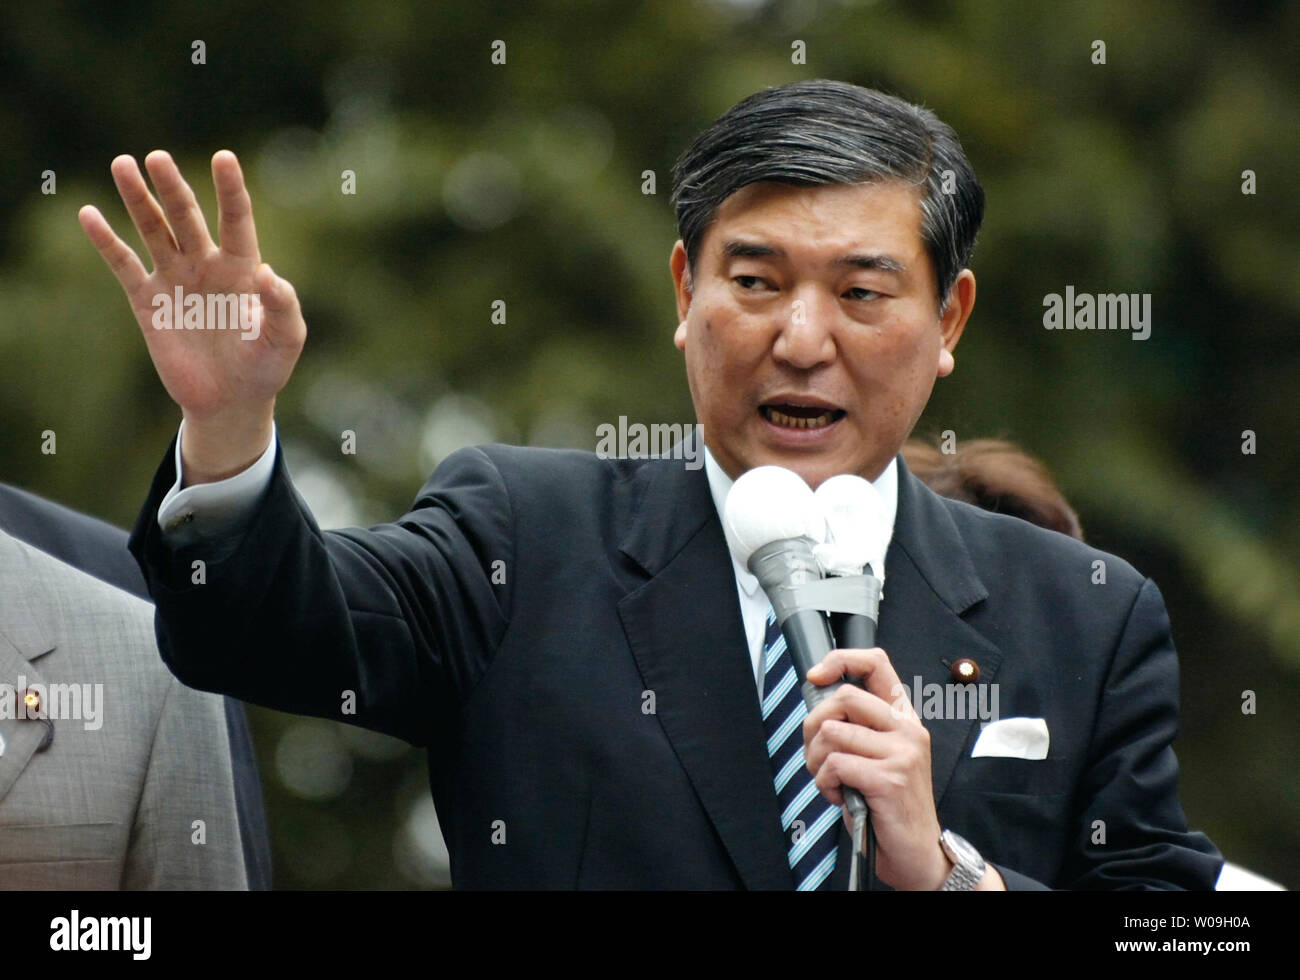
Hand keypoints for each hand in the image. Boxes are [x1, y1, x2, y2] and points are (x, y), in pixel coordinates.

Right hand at [79, 150, 305, 482]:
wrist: (231, 400)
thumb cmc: (265, 368)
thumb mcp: (285, 340)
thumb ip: (283, 307)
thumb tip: (267, 274)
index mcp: (243, 268)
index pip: (236, 220)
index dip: (231, 190)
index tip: (224, 158)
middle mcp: (207, 264)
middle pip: (187, 217)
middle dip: (173, 188)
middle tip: (157, 158)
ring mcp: (176, 279)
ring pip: (153, 230)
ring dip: (138, 199)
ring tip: (123, 164)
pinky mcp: (148, 301)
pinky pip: (124, 265)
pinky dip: (107, 241)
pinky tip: (90, 214)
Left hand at [803, 647, 1002, 889]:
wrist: (917, 852)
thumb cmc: (888, 805)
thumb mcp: (876, 755)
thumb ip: (856, 727)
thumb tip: (816, 699)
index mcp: (903, 718)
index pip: (876, 663)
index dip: (840, 660)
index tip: (815, 676)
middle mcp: (907, 729)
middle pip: (843, 696)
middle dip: (813, 724)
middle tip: (816, 753)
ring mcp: (902, 753)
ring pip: (832, 732)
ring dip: (816, 761)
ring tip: (830, 780)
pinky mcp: (889, 778)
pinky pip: (834, 764)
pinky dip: (824, 782)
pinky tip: (838, 795)